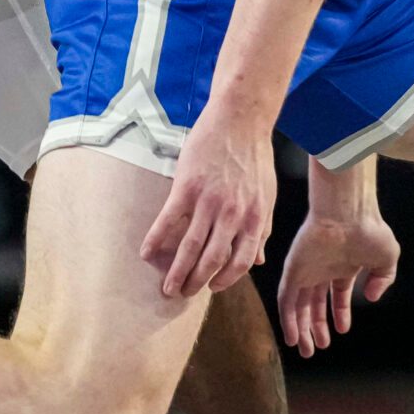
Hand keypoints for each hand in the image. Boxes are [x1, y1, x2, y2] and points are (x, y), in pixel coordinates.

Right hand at [140, 115, 275, 297]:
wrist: (240, 120)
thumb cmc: (255, 157)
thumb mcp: (267, 196)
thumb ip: (262, 229)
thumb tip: (258, 260)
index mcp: (254, 219)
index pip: (240, 262)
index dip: (225, 280)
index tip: (211, 287)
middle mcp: (232, 216)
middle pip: (212, 261)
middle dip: (195, 282)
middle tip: (181, 293)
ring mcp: (209, 202)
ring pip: (190, 247)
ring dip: (176, 270)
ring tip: (166, 286)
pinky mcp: (187, 187)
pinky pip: (168, 220)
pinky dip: (156, 240)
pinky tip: (146, 252)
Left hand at [276, 208, 397, 356]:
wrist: (347, 213)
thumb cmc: (368, 229)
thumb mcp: (387, 258)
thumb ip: (383, 279)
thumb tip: (372, 296)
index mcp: (343, 265)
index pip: (337, 294)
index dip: (339, 313)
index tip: (342, 331)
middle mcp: (322, 268)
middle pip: (313, 303)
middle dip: (316, 327)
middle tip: (317, 348)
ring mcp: (306, 270)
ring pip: (298, 305)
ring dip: (300, 329)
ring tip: (305, 350)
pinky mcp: (293, 270)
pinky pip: (286, 300)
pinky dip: (288, 320)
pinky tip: (292, 337)